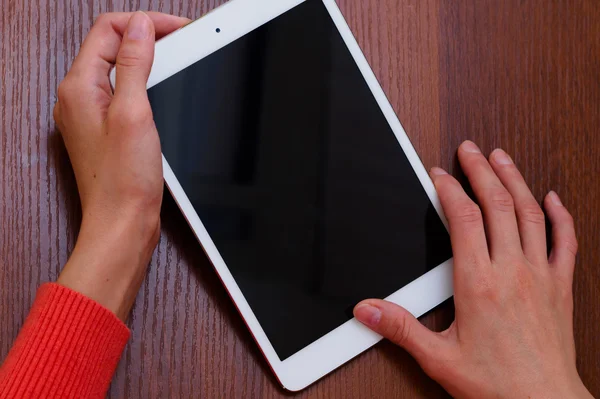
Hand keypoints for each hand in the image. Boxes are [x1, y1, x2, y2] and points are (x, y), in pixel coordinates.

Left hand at [53, 12, 188, 319]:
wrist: (123, 222)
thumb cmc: (124, 180)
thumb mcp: (133, 112)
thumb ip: (133, 64)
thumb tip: (140, 28)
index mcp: (79, 87)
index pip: (108, 30)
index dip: (144, 24)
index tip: (178, 29)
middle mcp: (80, 98)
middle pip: (111, 46)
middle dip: (147, 37)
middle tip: (183, 40)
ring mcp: (92, 114)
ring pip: (119, 68)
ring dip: (148, 59)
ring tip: (177, 59)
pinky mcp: (108, 129)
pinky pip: (123, 91)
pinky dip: (146, 82)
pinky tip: (164, 89)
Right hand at [354, 141, 592, 398]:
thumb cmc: (496, 383)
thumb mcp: (438, 357)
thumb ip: (400, 328)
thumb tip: (367, 309)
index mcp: (479, 284)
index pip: (464, 219)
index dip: (449, 190)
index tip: (439, 174)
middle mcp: (512, 271)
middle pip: (498, 204)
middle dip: (481, 170)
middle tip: (470, 149)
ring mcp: (540, 275)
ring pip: (530, 213)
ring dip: (515, 180)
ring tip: (502, 157)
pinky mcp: (560, 286)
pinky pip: (565, 240)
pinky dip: (560, 214)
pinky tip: (552, 197)